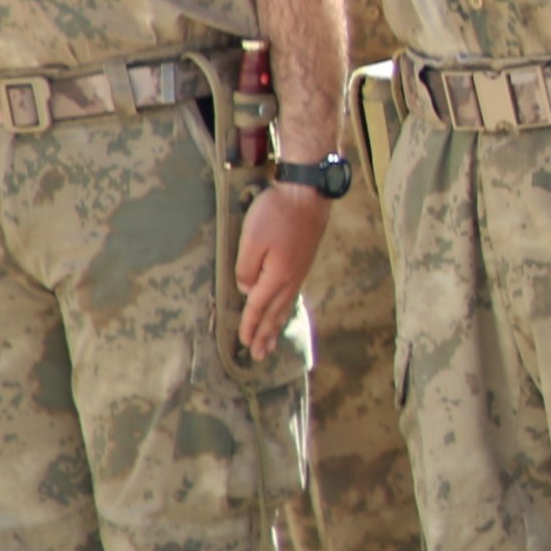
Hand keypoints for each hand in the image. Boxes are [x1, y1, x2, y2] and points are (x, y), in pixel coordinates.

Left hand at [233, 180, 326, 359]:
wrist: (308, 194)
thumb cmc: (276, 214)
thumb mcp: (251, 240)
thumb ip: (245, 268)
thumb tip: (245, 288)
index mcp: (276, 276)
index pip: (257, 307)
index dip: (249, 326)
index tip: (243, 344)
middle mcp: (290, 279)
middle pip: (274, 313)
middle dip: (265, 335)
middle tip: (259, 355)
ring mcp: (299, 271)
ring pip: (285, 306)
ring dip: (276, 326)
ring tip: (271, 342)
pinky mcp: (303, 262)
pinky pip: (292, 295)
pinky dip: (286, 309)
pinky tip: (285, 309)